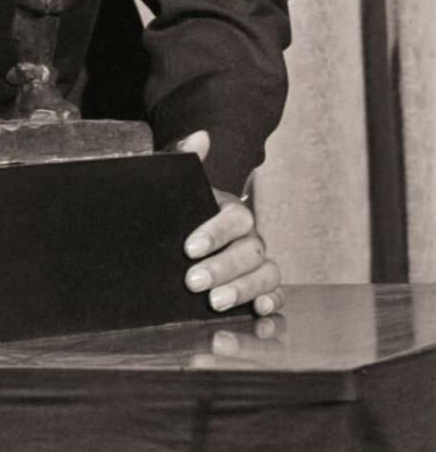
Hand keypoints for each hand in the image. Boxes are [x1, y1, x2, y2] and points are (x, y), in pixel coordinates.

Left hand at [172, 130, 282, 317]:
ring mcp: (259, 265)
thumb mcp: (175, 188)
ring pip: (266, 275)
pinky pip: (276, 297)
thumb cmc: (180, 214)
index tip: (189, 248)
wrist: (177, 244)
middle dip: (223, 268)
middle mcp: (251, 238)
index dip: (215, 232)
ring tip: (214, 303)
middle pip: (251, 251)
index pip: (235, 218)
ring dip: (244, 290)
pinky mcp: (261, 291)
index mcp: (232, 212)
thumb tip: (201, 136)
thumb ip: (183, 159)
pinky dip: (271, 306)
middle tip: (192, 281)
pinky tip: (258, 314)